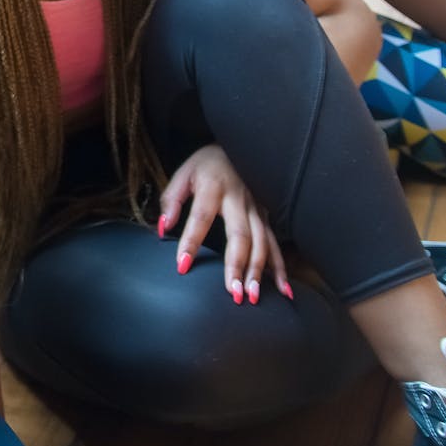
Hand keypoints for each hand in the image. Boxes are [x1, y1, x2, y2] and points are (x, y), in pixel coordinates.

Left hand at [157, 144, 292, 304]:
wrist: (237, 149)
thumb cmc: (206, 165)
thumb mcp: (183, 174)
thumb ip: (171, 200)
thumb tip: (162, 227)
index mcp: (213, 187)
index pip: (200, 217)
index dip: (191, 242)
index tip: (182, 266)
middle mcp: (239, 199)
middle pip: (240, 235)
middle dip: (237, 265)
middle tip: (232, 293)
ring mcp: (257, 209)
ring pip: (262, 243)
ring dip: (259, 271)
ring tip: (252, 296)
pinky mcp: (266, 217)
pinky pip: (275, 244)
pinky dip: (280, 268)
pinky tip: (283, 289)